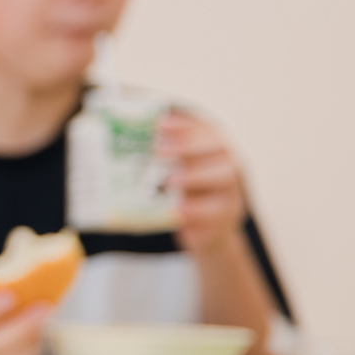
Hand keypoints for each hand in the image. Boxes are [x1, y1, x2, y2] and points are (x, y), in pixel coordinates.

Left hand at [156, 110, 246, 255]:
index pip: (204, 131)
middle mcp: (226, 167)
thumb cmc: (185, 193)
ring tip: (169, 181)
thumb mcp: (174, 173)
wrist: (205, 230)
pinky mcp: (224, 218)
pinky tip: (178, 209)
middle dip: (188, 147)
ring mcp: (229, 192)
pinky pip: (215, 212)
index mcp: (214, 150)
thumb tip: (124, 140)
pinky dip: (196, 210)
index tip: (159, 124)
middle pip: (218, 150)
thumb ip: (160, 157)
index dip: (184, 127)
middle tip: (159, 151)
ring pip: (223, 178)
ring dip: (195, 176)